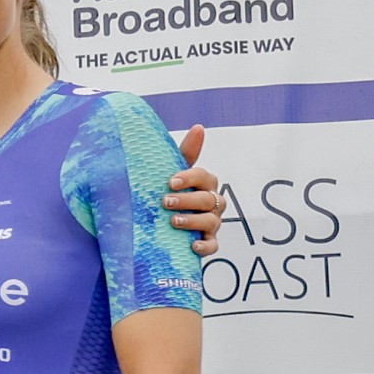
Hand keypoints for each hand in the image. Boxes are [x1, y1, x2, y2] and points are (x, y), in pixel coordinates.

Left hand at [164, 125, 223, 255]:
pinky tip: (191, 246)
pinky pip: (213, 246)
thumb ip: (186, 154)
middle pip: (208, 199)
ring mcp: (211, 224)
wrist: (159, 225)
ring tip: (173, 221)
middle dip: (188, 200)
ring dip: (193, 221)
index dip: (189, 178)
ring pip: (211, 221)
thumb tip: (199, 127)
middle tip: (165, 202)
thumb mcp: (173, 175)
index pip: (204, 177)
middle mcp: (211, 203)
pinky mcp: (207, 242)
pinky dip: (204, 247)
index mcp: (204, 184)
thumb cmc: (170, 194)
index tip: (170, 182)